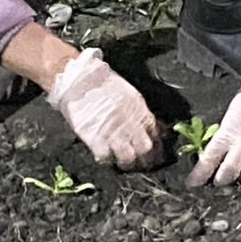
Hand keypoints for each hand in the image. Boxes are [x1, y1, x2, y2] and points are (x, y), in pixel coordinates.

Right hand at [48, 49, 162, 169]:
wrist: (82, 79)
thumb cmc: (105, 84)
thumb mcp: (131, 96)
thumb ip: (140, 113)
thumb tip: (151, 127)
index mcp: (141, 112)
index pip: (157, 134)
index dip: (158, 146)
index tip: (157, 153)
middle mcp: (130, 124)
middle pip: (145, 149)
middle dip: (146, 158)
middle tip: (142, 162)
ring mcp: (113, 133)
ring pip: (129, 157)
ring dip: (127, 162)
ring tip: (123, 162)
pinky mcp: (95, 138)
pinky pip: (105, 157)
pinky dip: (106, 159)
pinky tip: (105, 156)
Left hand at [187, 51, 240, 186]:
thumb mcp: (232, 114)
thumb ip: (226, 135)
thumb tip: (218, 152)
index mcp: (228, 134)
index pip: (209, 161)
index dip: (199, 175)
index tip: (192, 183)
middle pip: (228, 175)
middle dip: (221, 180)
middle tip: (217, 180)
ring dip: (240, 175)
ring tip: (237, 170)